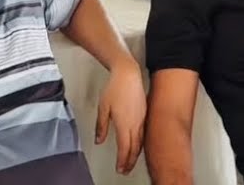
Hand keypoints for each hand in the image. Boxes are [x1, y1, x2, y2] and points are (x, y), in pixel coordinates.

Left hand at [96, 60, 145, 174]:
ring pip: (140, 142)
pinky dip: (140, 143)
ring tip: (130, 161)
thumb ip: (101, 126)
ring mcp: (142, 119)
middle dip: (130, 161)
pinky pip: (144, 134)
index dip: (122, 160)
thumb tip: (99, 140)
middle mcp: (135, 123)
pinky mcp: (144, 114)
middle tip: (125, 169)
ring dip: (136, 153)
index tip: (119, 168)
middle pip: (135, 148)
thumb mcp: (103, 108)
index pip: (124, 148)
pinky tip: (137, 145)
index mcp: (124, 124)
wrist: (128, 74)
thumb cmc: (115, 88)